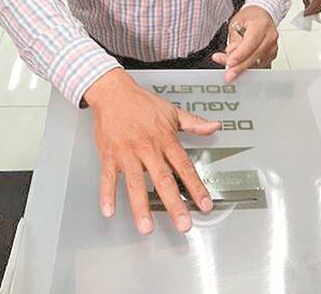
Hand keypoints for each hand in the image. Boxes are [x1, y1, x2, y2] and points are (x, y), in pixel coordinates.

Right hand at [84, 69, 219, 233]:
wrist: (113, 92)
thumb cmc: (141, 103)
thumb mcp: (171, 111)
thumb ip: (193, 123)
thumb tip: (213, 126)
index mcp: (165, 139)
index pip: (184, 167)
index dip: (196, 187)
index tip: (204, 205)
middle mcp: (147, 148)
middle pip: (162, 179)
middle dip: (174, 204)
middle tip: (183, 224)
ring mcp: (127, 153)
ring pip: (134, 183)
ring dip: (140, 206)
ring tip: (146, 227)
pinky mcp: (109, 155)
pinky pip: (107, 177)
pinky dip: (107, 194)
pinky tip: (109, 210)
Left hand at [212, 5, 277, 81]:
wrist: (262, 16)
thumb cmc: (250, 18)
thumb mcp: (236, 24)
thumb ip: (234, 40)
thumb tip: (230, 55)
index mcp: (261, 25)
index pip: (251, 43)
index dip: (240, 54)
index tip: (230, 62)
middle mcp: (270, 36)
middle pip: (255, 56)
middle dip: (239, 67)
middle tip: (228, 74)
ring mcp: (273, 47)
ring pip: (257, 63)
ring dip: (242, 68)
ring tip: (229, 69)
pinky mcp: (272, 55)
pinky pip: (259, 65)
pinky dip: (248, 67)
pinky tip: (239, 66)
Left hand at [302, 0, 320, 15]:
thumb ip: (305, 0)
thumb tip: (306, 6)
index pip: (312, 9)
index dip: (307, 12)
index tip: (304, 14)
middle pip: (318, 10)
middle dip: (312, 12)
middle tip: (307, 13)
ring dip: (317, 9)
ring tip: (311, 9)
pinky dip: (320, 5)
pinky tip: (316, 4)